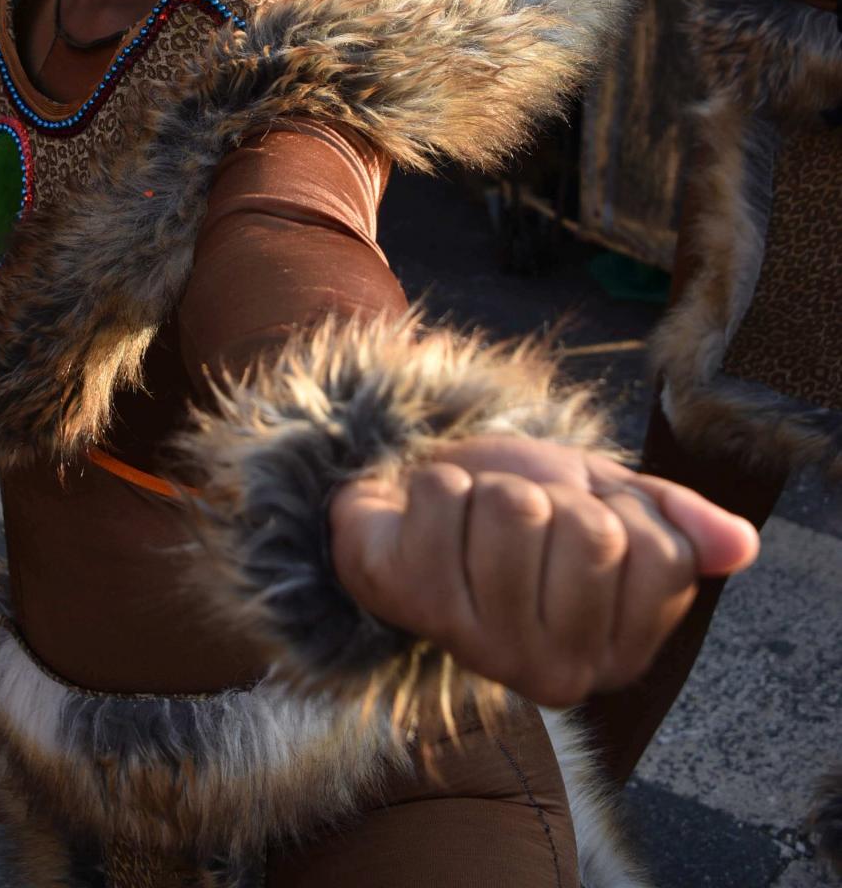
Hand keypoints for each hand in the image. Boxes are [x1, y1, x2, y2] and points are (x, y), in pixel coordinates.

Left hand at [329, 434, 758, 709]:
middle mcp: (558, 672)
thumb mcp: (611, 504)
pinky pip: (445, 495)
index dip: (620, 509)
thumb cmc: (525, 510)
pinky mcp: (413, 603)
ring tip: (476, 521)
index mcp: (620, 652)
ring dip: (492, 488)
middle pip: (590, 531)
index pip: (660, 551)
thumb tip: (741, 544)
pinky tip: (429, 520)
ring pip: (516, 508)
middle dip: (556, 498)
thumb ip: (678, 525)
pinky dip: (438, 482)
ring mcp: (482, 647)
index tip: (582, 523)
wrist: (419, 504)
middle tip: (522, 522)